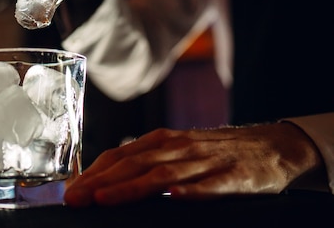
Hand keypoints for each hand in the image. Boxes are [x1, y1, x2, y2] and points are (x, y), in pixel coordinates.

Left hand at [64, 122, 324, 205]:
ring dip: (131, 187)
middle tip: (74, 198)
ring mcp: (205, 161)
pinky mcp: (233, 176)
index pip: (120, 155)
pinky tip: (175, 199)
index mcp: (162, 141)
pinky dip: (192, 191)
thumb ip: (148, 161)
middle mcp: (178, 147)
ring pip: (163, 174)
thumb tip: (109, 180)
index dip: (93, 172)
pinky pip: (210, 185)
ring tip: (106, 199)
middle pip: (133, 164)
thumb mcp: (178, 149)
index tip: (70, 189)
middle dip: (100, 182)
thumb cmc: (216, 151)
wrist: (271, 144)